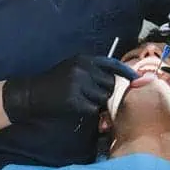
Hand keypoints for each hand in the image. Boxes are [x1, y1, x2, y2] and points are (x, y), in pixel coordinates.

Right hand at [2, 55, 138, 122]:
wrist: (32, 93)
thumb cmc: (55, 82)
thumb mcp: (73, 67)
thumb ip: (93, 70)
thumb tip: (116, 79)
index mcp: (84, 59)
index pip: (112, 64)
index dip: (126, 72)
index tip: (137, 78)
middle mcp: (83, 68)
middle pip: (110, 84)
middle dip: (105, 92)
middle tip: (90, 94)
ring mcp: (78, 83)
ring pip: (102, 98)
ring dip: (95, 102)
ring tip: (79, 98)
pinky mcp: (73, 98)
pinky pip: (92, 109)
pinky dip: (86, 110)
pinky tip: (73, 105)